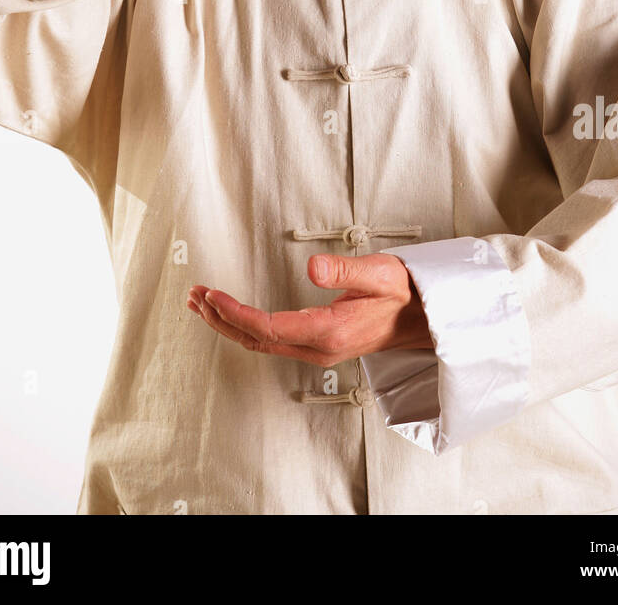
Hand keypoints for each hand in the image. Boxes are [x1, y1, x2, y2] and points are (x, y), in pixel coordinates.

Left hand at [187, 254, 433, 363]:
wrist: (423, 318)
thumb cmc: (403, 292)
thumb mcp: (379, 273)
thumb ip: (345, 270)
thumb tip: (312, 266)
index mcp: (328, 332)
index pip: (268, 327)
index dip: (235, 313)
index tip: (212, 295)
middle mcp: (318, 348)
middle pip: (256, 339)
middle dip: (221, 319)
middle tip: (194, 296)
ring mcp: (317, 351)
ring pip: (261, 342)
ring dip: (229, 324)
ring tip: (202, 304)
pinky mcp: (318, 345)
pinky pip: (273, 340)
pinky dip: (246, 327)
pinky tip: (234, 316)